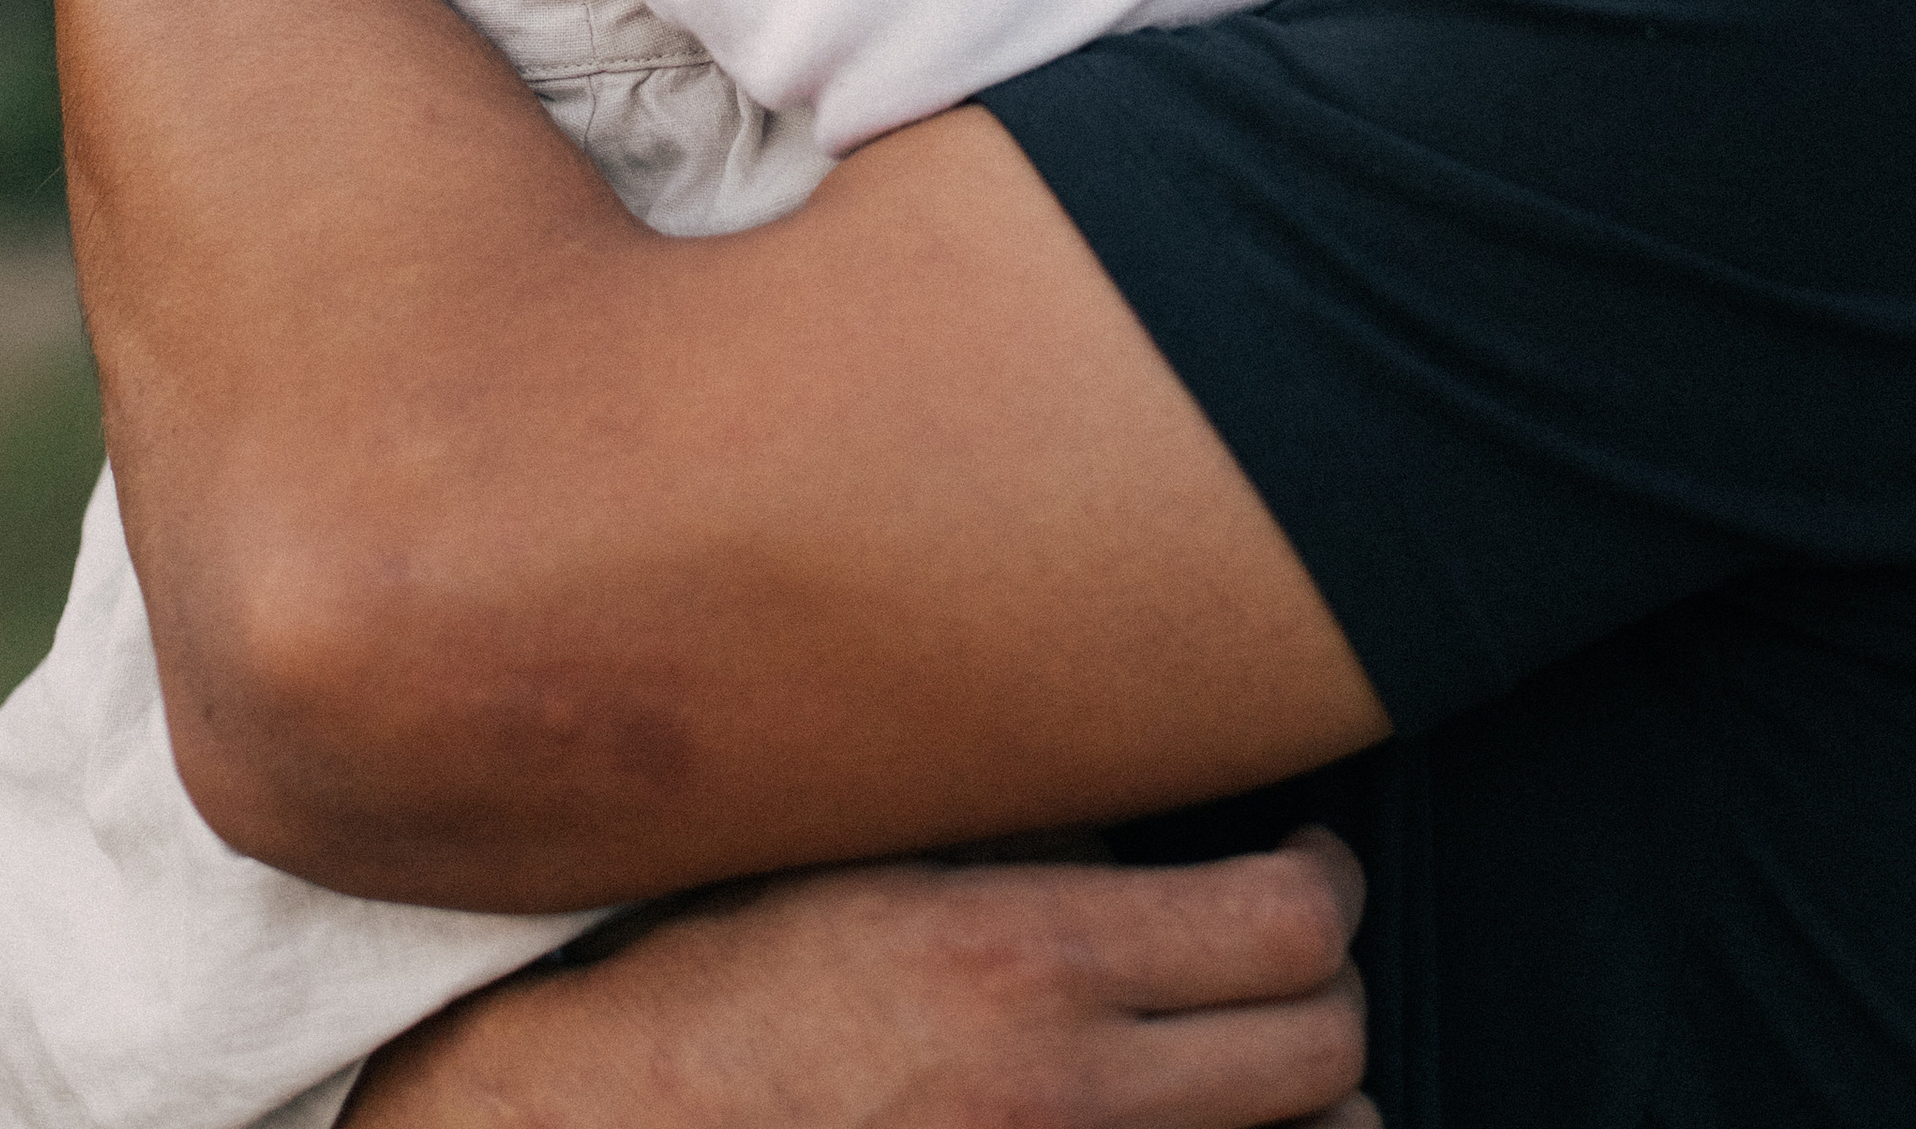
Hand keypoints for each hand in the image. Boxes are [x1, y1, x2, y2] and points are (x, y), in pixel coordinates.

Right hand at [344, 834, 1374, 1126]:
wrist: (592, 1123)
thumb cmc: (718, 977)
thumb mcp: (871, 858)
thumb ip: (1025, 839)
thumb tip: (1154, 816)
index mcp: (1020, 963)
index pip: (1288, 925)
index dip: (1322, 883)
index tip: (1301, 865)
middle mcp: (1059, 1101)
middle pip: (1322, 1051)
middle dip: (1320, 987)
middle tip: (1283, 950)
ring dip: (1305, 1106)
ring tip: (1260, 1062)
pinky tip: (1200, 1123)